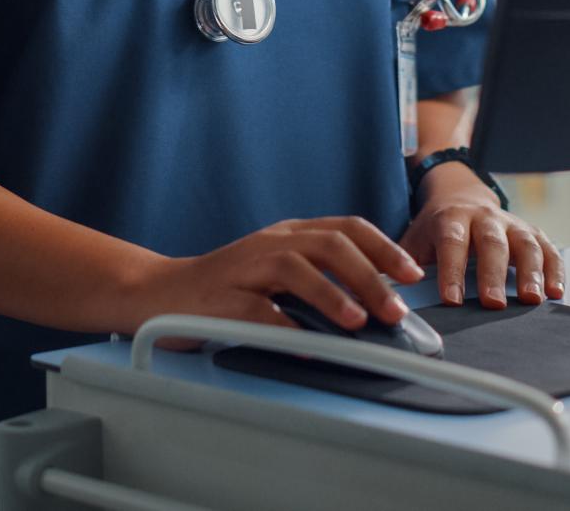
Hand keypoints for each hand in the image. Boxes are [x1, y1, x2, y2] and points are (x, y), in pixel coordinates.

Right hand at [119, 216, 423, 347]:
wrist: (158, 292)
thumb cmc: (225, 289)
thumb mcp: (277, 275)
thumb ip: (319, 282)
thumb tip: (375, 306)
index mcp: (288, 234)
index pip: (345, 228)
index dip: (383, 248)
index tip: (411, 274)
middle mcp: (270, 243)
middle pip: (328, 244)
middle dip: (368, 275)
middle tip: (393, 309)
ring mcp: (244, 268)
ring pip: (294, 267)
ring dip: (331, 294)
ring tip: (356, 321)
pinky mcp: (220, 298)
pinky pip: (257, 310)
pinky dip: (285, 325)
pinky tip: (305, 341)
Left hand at [400, 163, 564, 307]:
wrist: (459, 194)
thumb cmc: (435, 227)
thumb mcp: (414, 240)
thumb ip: (403, 265)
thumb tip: (387, 295)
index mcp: (450, 218)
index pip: (451, 243)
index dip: (452, 270)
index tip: (451, 300)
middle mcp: (484, 217)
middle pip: (492, 243)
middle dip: (493, 274)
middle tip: (494, 304)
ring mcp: (511, 223)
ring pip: (525, 243)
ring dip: (531, 272)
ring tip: (532, 300)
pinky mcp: (532, 232)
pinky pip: (548, 248)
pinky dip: (556, 269)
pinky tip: (557, 293)